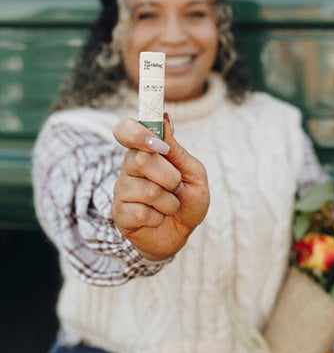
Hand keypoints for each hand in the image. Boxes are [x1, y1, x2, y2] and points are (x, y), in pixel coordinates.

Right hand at [112, 113, 209, 260]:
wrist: (181, 233)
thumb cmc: (187, 200)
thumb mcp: (193, 174)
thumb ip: (177, 150)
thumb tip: (164, 119)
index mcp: (144, 151)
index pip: (125, 130)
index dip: (136, 132)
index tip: (156, 142)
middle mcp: (128, 167)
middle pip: (141, 160)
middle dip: (170, 176)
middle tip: (176, 186)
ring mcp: (122, 191)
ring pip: (148, 190)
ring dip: (170, 202)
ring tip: (169, 206)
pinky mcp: (120, 214)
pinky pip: (142, 213)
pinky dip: (159, 218)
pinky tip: (157, 219)